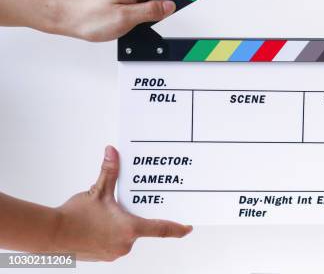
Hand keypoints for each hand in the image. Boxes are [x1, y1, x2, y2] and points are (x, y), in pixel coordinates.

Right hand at [54, 146, 191, 260]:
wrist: (51, 235)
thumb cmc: (74, 216)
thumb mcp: (97, 191)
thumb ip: (109, 171)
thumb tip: (112, 152)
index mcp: (129, 229)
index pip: (161, 229)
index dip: (177, 229)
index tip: (188, 228)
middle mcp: (124, 244)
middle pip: (140, 229)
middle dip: (134, 217)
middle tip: (122, 207)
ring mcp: (114, 252)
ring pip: (126, 236)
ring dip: (121, 225)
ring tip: (104, 215)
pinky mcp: (103, 256)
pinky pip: (114, 243)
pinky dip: (111, 233)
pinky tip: (98, 224)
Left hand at [55, 0, 205, 41]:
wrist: (64, 14)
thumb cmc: (88, 18)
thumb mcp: (124, 20)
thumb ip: (150, 12)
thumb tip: (170, 6)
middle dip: (167, 3)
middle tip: (159, 15)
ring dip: (150, 10)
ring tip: (131, 24)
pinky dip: (142, 8)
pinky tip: (130, 19)